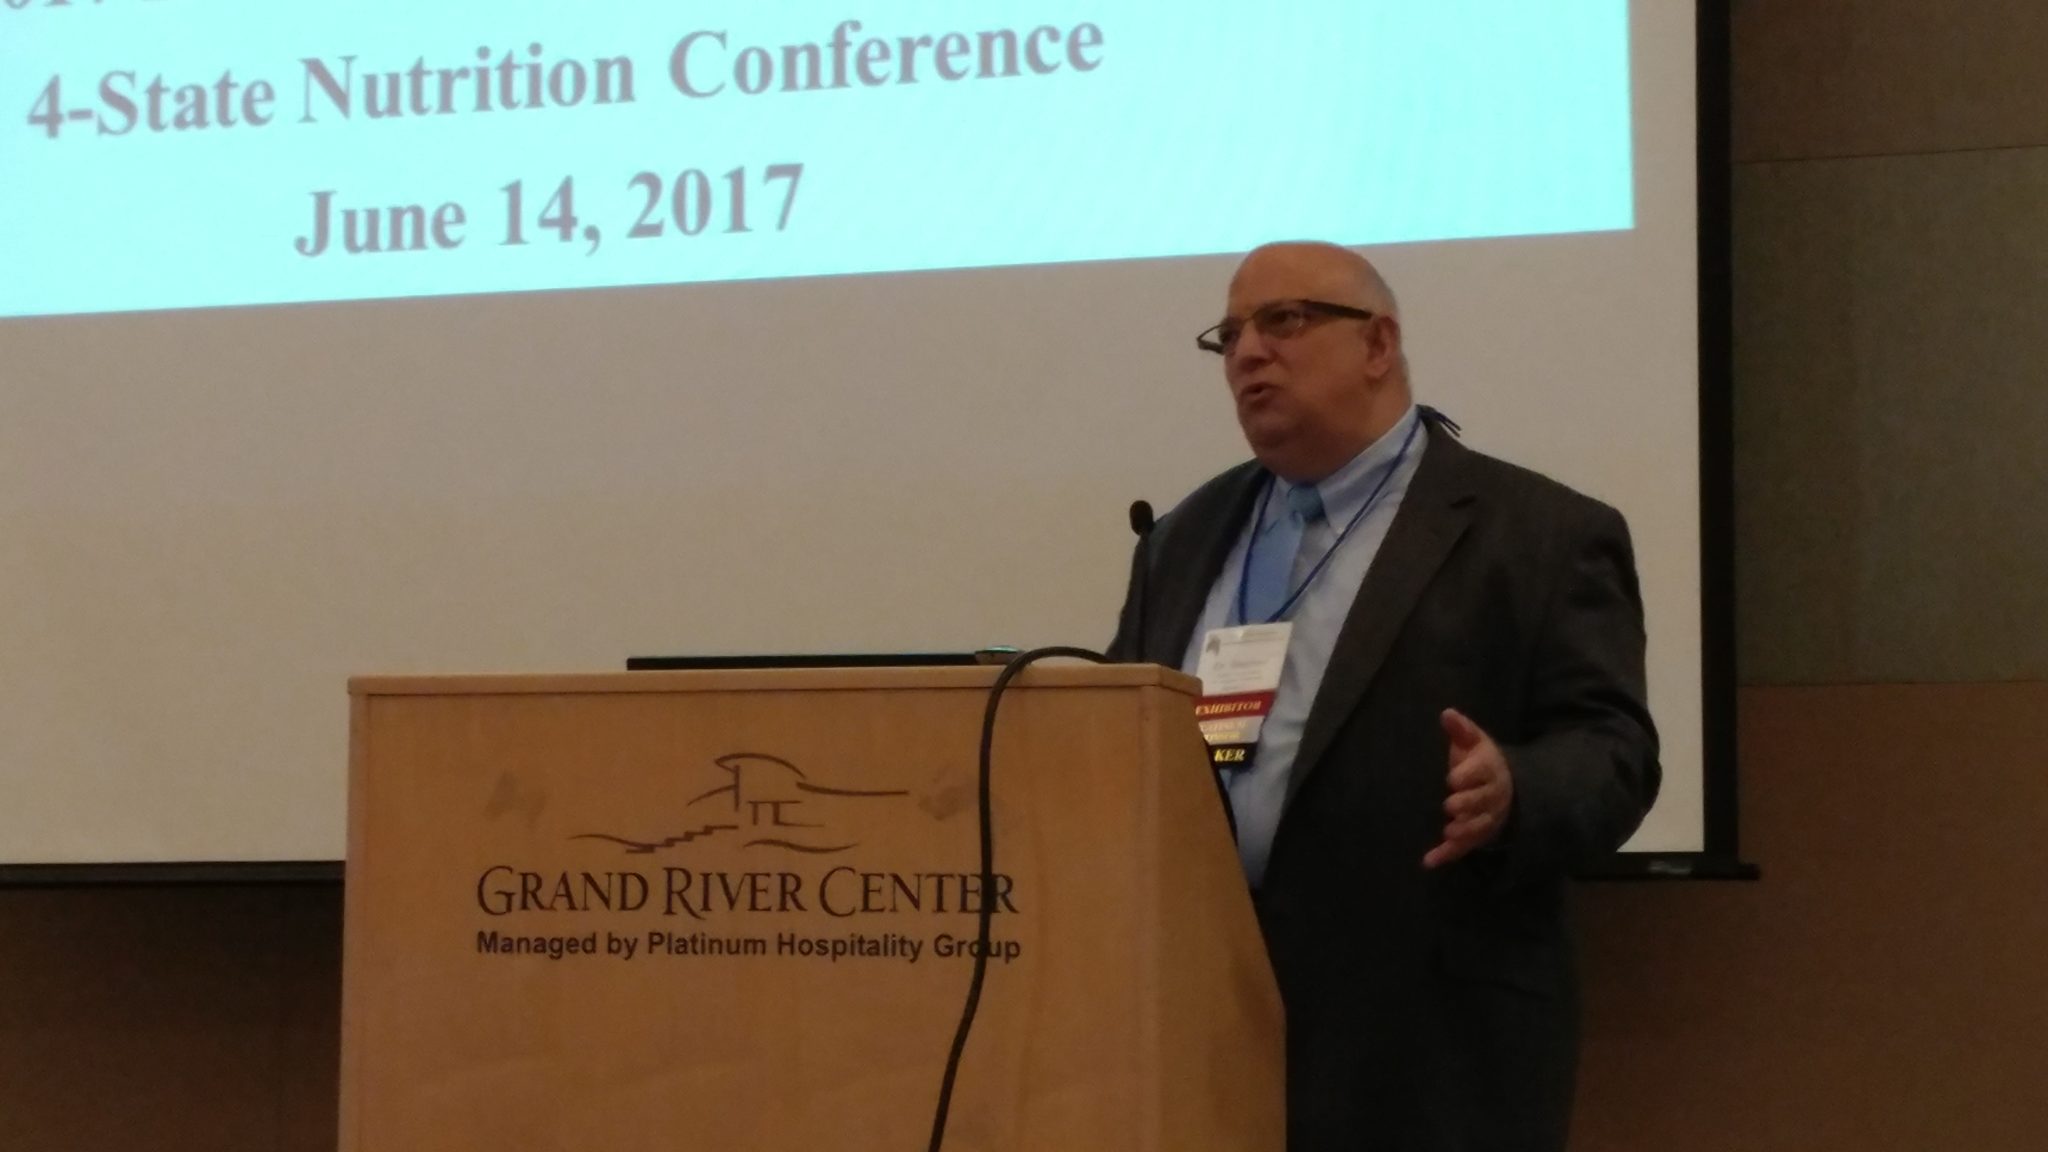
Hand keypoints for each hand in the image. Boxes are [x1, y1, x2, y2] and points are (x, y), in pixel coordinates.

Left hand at [1423, 708, 1513, 868]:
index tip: (1453, 777)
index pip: (1482, 773)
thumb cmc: (1480, 762)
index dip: (1469, 776)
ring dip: (1464, 832)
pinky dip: (1447, 855)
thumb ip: (1461, 730)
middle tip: (1450, 806)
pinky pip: (1464, 848)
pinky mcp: (1475, 837)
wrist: (1505, 790)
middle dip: (1467, 805)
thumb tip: (1446, 713)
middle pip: (1481, 802)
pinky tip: (1428, 862)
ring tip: (1448, 833)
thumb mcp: (1474, 742)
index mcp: (1489, 770)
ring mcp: (1485, 819)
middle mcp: (1491, 797)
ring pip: (1477, 827)